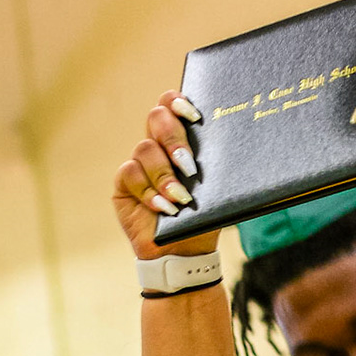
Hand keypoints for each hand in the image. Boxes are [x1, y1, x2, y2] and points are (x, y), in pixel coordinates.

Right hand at [113, 91, 219, 261]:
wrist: (183, 253)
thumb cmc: (202, 219)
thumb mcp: (215, 191)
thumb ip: (214, 165)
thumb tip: (231, 141)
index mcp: (181, 139)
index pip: (172, 105)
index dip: (177, 102)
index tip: (194, 116)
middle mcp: (158, 146)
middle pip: (156, 118)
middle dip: (174, 139)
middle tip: (189, 166)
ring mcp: (139, 164)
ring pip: (145, 149)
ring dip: (165, 174)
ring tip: (181, 198)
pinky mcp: (124, 184)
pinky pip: (131, 174)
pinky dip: (149, 192)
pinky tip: (164, 208)